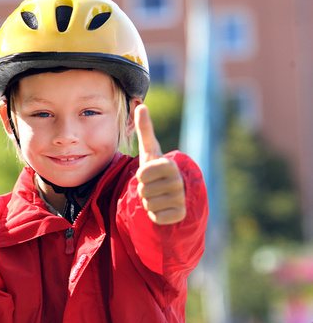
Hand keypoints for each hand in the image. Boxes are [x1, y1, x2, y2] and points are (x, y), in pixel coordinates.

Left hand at [135, 104, 185, 224]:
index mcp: (170, 165)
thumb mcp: (149, 152)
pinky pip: (157, 217)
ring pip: (149, 205)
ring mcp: (181, 198)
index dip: (140, 176)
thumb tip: (140, 105)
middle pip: (144, 191)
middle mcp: (178, 181)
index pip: (143, 174)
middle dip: (143, 191)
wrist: (170, 194)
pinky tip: (162, 208)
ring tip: (157, 197)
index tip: (147, 175)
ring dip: (148, 203)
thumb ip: (144, 130)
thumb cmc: (156, 171)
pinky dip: (155, 215)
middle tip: (152, 188)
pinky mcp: (180, 214)